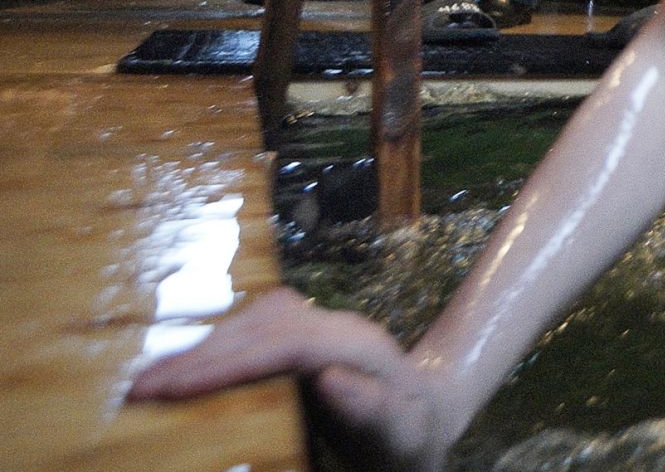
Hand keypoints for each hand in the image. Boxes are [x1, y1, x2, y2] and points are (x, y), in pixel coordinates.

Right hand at [129, 288, 450, 471]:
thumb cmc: (413, 437)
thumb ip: (370, 408)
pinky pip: (256, 329)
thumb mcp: (400, 435)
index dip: (227, 362)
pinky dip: (218, 344)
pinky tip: (185, 368)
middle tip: (138, 388)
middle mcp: (337, 326)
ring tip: (150, 379)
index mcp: (359, 348)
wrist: (431, 416)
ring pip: (254, 321)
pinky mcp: (308, 336)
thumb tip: (328, 377)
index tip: (173, 388)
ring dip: (202, 346)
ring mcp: (322, 326)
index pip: (283, 344)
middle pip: (260, 326)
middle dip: (198, 353)